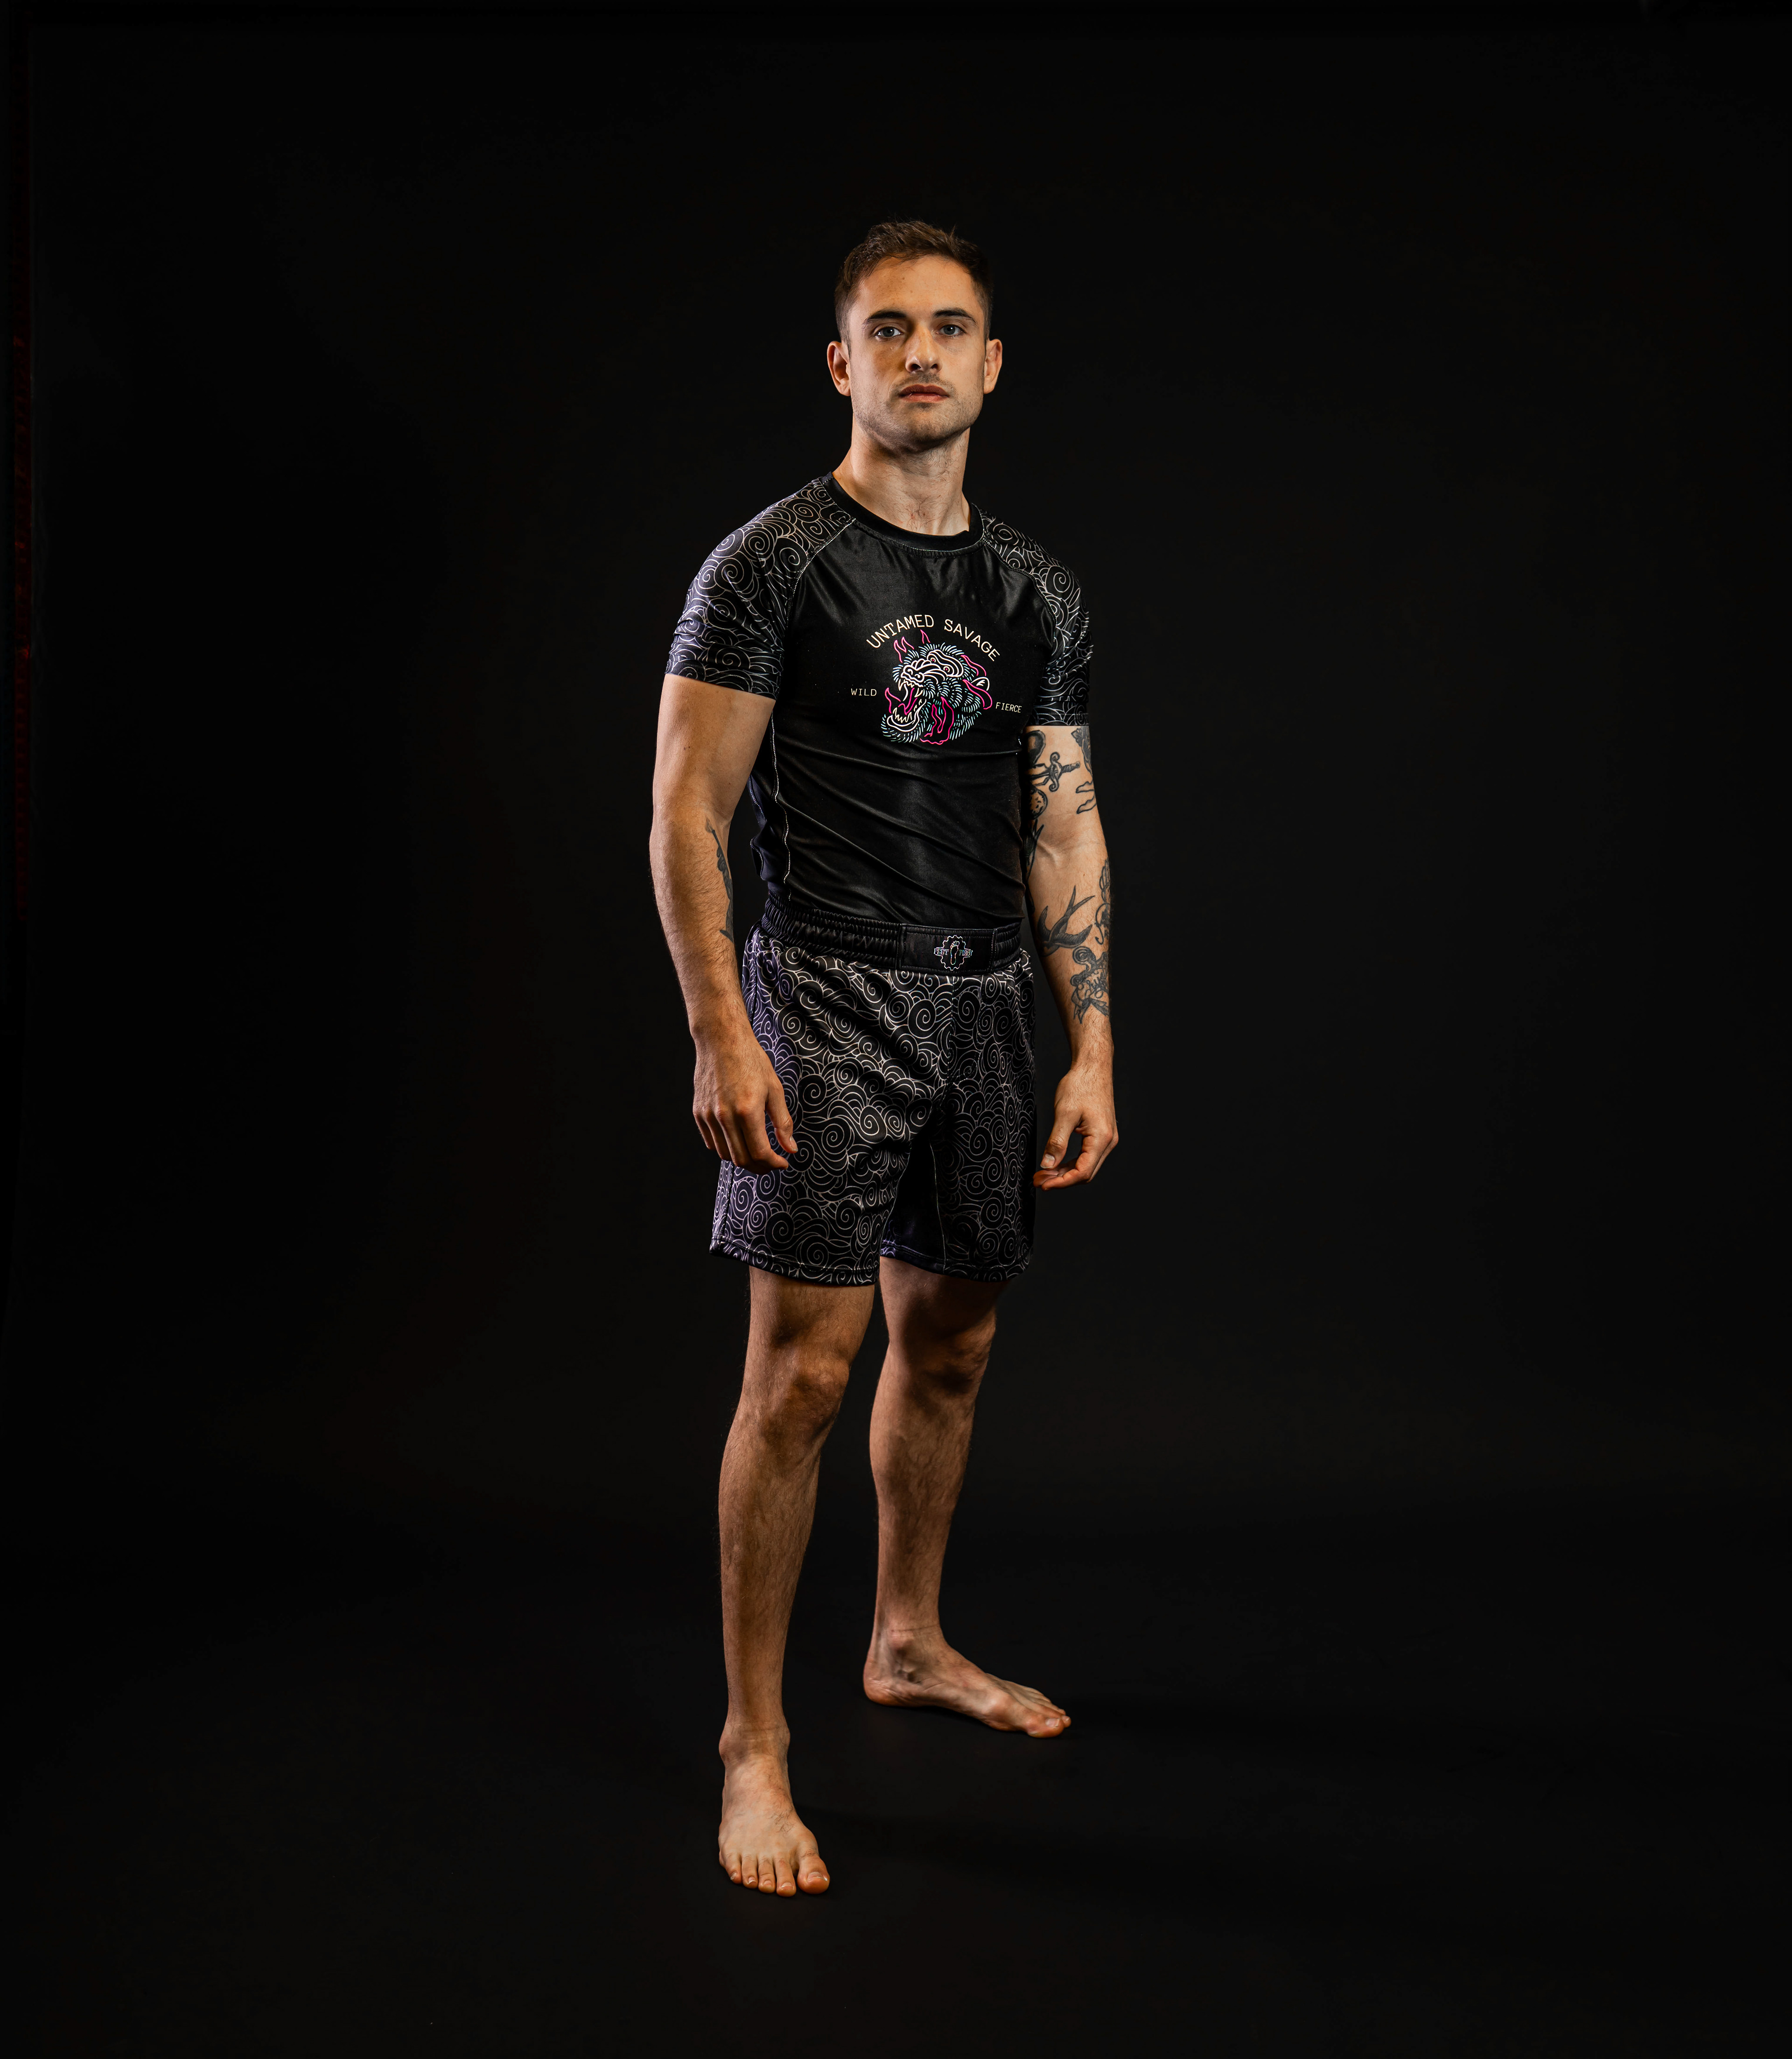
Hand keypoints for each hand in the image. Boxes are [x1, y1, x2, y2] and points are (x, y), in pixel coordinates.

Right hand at [693, 1016, 795, 1169]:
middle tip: (771, 1163)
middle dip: (759, 1167)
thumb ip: (782, 1122)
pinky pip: (711, 1142)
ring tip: (756, 1153)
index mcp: (747, 1110)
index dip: (774, 1164)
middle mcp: (725, 1116)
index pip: (760, 1152)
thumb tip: (791, 1148)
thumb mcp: (774, 1089)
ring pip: (725, 1154)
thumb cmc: (750, 1060)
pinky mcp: (698, 1113)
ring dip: (742, 1159)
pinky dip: (726, 1148)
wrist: (721, 1040)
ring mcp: (708, 1116)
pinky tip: (738, 1140)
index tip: (783, 1163)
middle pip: (741, 1159)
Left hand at [1033, 1060, 1116, 1189]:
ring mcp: (1106, 1138)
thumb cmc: (1080, 1085)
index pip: (1082, 1172)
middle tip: (1037, 1180)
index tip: (1042, 1184)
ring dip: (1065, 1173)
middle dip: (1061, 1180)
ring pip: (1086, 1166)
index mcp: (1101, 1138)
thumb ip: (1056, 1142)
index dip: (1061, 1182)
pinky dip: (1070, 1162)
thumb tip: (1047, 1166)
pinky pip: (1086, 1156)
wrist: (1093, 1067)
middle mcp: (1108, 1142)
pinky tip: (1055, 1163)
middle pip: (1085, 1173)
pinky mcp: (1101, 1134)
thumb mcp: (1064, 1114)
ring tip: (1043, 1173)